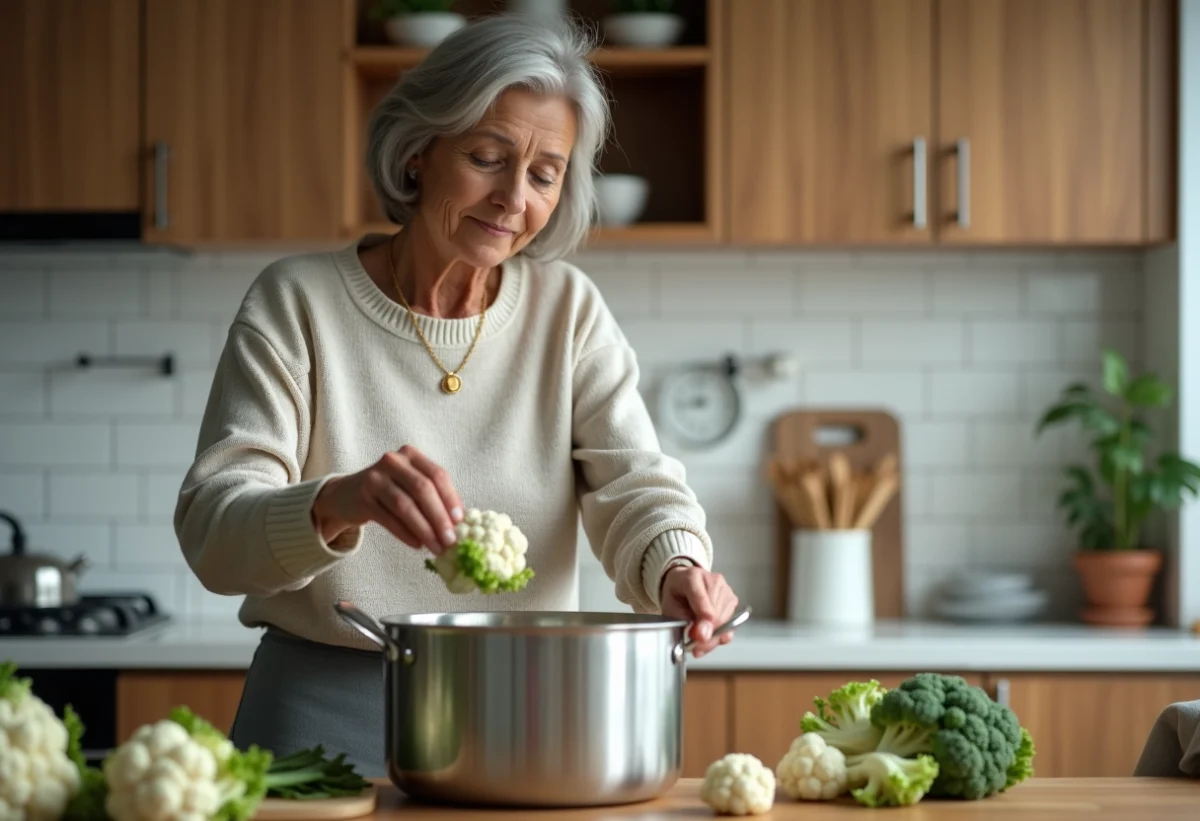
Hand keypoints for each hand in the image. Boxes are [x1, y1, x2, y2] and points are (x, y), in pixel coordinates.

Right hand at [311, 445, 463, 552]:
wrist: (347, 495)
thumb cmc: (390, 491)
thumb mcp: (411, 485)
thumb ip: (434, 497)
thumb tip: (459, 523)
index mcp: (411, 454)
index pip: (437, 475)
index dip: (451, 498)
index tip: (460, 521)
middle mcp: (392, 461)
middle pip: (422, 489)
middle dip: (439, 517)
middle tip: (450, 540)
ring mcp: (374, 478)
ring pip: (405, 506)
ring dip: (424, 530)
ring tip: (436, 547)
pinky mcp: (362, 498)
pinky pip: (388, 519)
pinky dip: (405, 533)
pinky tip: (417, 544)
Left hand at [659, 566, 738, 657]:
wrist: (682, 583)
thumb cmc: (676, 594)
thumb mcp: (670, 608)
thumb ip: (683, 621)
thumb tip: (702, 637)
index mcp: (691, 577)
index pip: (700, 597)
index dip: (703, 619)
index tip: (702, 636)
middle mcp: (713, 580)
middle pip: (716, 614)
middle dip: (706, 636)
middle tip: (694, 646)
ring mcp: (725, 589)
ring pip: (725, 622)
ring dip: (713, 637)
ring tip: (700, 642)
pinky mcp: (732, 599)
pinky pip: (731, 624)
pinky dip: (721, 635)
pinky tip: (710, 637)